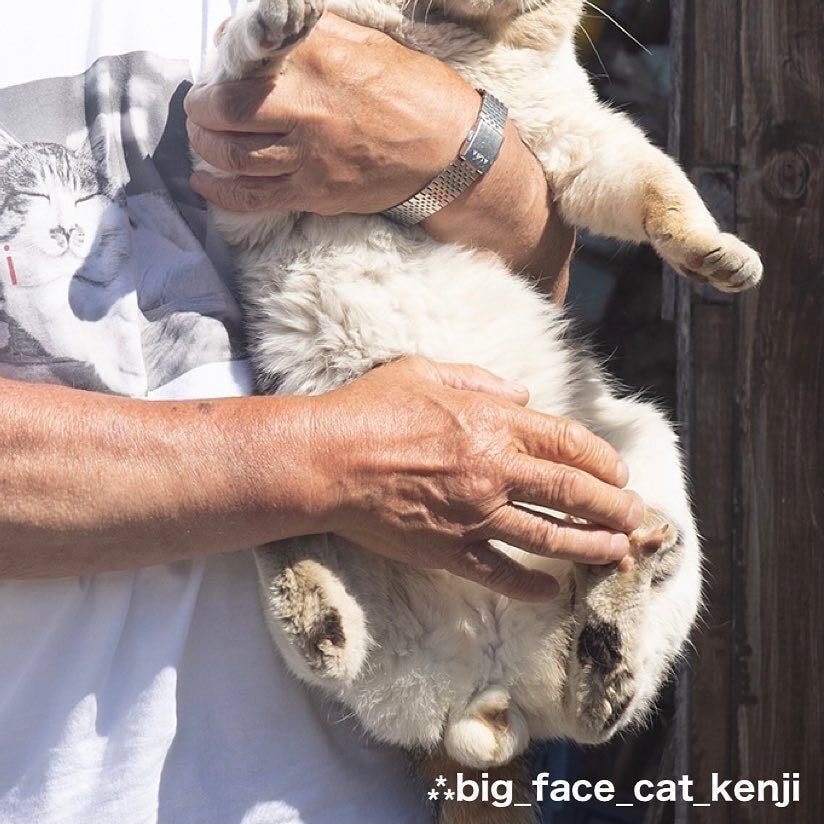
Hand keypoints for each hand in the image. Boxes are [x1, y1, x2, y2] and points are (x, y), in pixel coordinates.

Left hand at [187, 12, 573, 294]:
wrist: (455, 154)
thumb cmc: (418, 93)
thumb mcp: (372, 44)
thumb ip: (319, 31)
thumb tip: (272, 18)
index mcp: (322, 59)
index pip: (252, 49)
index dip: (225, 51)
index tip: (221, 54)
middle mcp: (307, 106)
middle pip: (224, 107)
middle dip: (201, 105)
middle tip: (200, 102)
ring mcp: (307, 155)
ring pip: (230, 153)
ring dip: (204, 144)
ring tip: (202, 135)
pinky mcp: (312, 192)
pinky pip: (251, 197)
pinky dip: (219, 191)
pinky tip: (206, 181)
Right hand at [315, 357, 643, 601]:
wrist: (326, 461)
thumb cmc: (368, 409)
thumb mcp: (423, 371)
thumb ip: (477, 379)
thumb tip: (520, 394)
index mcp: (490, 422)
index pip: (567, 441)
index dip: (602, 459)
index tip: (618, 474)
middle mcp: (492, 469)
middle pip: (572, 492)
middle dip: (614, 507)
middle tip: (637, 518)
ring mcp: (474, 514)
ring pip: (549, 537)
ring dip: (591, 547)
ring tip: (617, 553)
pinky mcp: (449, 549)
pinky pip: (501, 574)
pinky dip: (530, 585)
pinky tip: (550, 590)